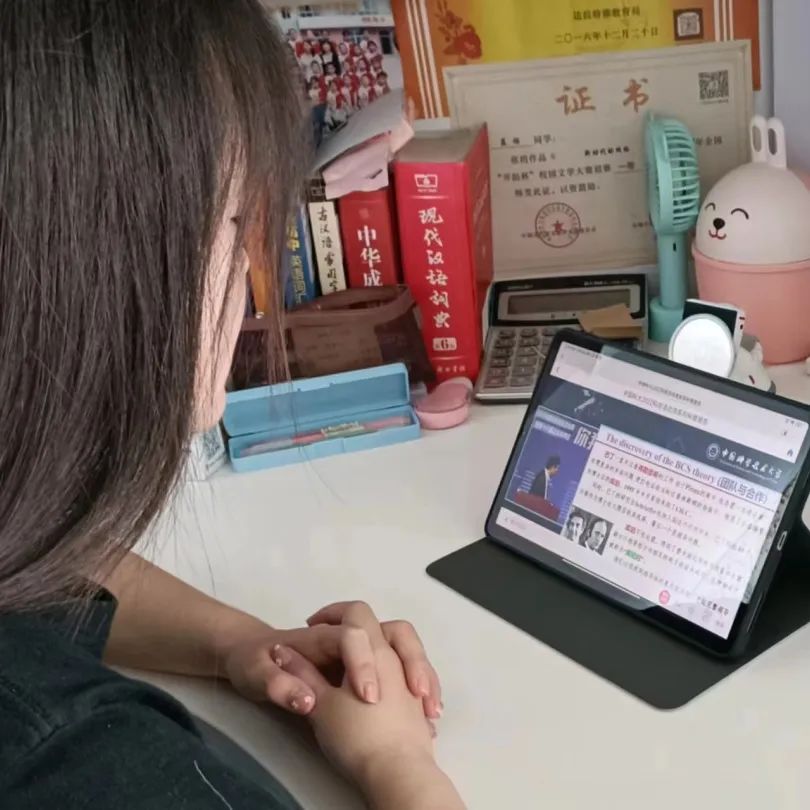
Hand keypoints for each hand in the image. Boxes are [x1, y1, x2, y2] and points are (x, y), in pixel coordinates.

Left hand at [220, 603, 441, 718]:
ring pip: (406, 651)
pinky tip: (425, 720)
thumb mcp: (260, 677)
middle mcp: (351, 641)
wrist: (244, 654)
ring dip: (422, 676)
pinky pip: (404, 672)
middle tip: (419, 693)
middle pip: (398, 632)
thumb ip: (284, 687)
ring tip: (430, 710)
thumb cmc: (253, 663)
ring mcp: (362, 654)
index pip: (354, 634)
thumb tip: (304, 699)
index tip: (367, 696)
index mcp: (326, 638)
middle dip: (414, 660)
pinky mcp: (364, 671)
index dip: (362, 663)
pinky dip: (418, 690)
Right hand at [273, 602, 463, 809]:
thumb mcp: (319, 703)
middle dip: (371, 628)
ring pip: (407, 653)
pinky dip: (398, 676)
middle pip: (394, 628)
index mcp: (374, 650)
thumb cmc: (356, 736)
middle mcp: (397, 659)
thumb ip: (301, 673)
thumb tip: (282, 653)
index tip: (314, 625)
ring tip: (367, 670)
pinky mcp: (418, 705)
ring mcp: (411, 681)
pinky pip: (411, 678)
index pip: (357, 614)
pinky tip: (382, 694)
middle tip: (344, 638)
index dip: (333, 612)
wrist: (397, 775)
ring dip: (388, 653)